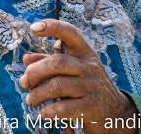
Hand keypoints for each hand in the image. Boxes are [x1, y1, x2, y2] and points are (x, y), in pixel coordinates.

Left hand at [19, 19, 136, 133]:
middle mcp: (89, 67)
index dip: (52, 27)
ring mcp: (91, 87)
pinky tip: (42, 113)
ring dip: (37, 94)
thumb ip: (48, 62)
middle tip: (24, 83)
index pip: (70, 33)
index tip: (33, 28)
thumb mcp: (72, 70)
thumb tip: (27, 59)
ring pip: (56, 86)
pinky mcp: (91, 108)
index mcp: (84, 53)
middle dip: (34, 73)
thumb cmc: (87, 87)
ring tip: (31, 100)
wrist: (116, 113)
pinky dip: (47, 111)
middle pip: (56, 63)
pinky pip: (63, 108)